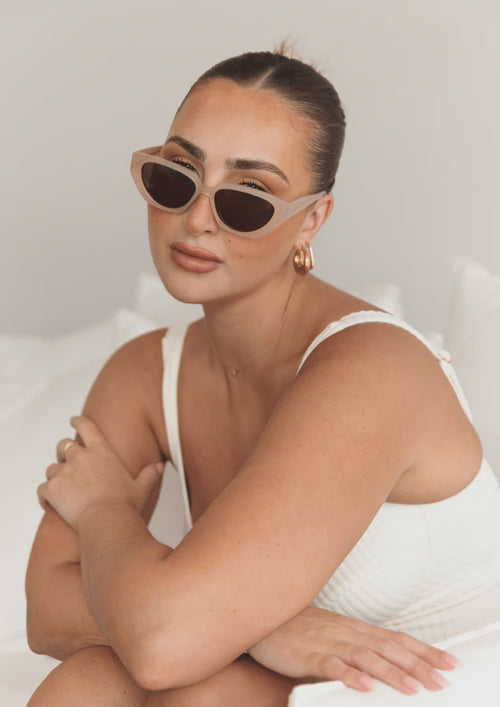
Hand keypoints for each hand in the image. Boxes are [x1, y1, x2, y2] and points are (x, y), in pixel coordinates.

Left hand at [37, 415, 163, 530]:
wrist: (107, 521)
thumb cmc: (125, 504)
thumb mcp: (141, 487)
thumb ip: (149, 474)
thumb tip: (159, 467)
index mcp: (101, 452)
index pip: (86, 427)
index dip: (78, 421)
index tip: (73, 419)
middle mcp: (80, 457)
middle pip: (63, 445)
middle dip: (62, 452)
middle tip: (65, 462)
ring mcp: (64, 472)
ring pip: (51, 468)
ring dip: (55, 477)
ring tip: (61, 489)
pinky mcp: (52, 489)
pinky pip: (42, 489)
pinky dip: (44, 496)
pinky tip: (48, 504)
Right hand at [247, 605, 461, 694]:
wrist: (261, 614)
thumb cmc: (297, 628)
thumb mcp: (332, 634)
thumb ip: (356, 647)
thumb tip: (386, 664)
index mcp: (355, 628)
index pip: (396, 639)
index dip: (424, 651)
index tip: (450, 662)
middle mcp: (346, 632)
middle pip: (388, 647)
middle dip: (418, 664)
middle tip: (443, 680)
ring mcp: (327, 642)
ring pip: (365, 657)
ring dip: (391, 672)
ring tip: (414, 689)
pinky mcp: (306, 655)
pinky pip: (330, 666)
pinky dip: (349, 675)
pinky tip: (365, 687)